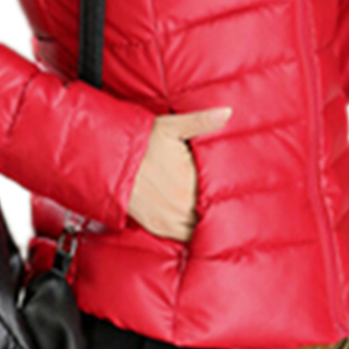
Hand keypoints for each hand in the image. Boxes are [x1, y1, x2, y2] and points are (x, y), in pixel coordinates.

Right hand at [126, 107, 232, 241]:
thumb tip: (227, 112)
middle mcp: (181, 205)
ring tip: (218, 218)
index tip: (239, 194)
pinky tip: (198, 225)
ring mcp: (168, 218)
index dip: (231, 196)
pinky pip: (181, 236)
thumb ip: (202, 121)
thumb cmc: (141, 141)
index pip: (220, 197)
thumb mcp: (173, 127)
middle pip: (211, 216)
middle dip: (222, 212)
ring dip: (207, 224)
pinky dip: (191, 233)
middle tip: (235, 209)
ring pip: (198, 229)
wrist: (109, 158)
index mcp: (190, 183)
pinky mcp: (156, 226)